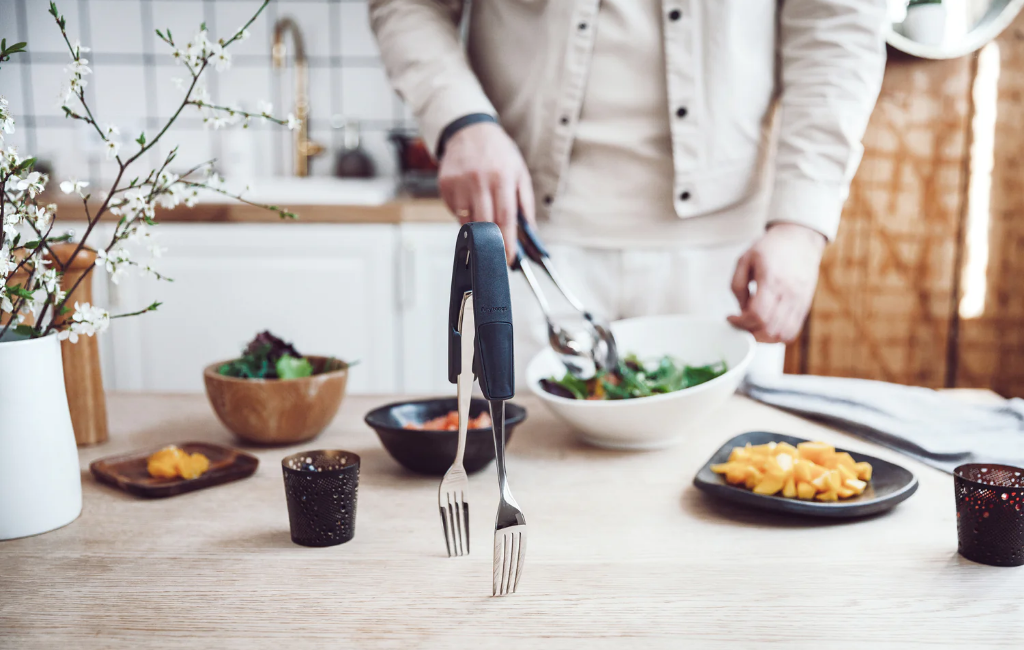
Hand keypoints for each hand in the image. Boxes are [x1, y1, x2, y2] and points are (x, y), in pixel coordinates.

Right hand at [438, 121, 534, 263]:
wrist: (470, 130)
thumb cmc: (498, 153)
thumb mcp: (519, 172)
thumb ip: (525, 202)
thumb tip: (530, 230)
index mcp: (502, 177)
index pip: (505, 217)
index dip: (507, 241)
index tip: (509, 258)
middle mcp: (479, 179)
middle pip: (485, 222)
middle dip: (492, 241)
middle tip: (497, 251)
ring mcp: (459, 182)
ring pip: (467, 220)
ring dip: (477, 227)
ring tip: (484, 216)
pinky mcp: (445, 184)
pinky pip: (454, 211)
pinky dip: (463, 214)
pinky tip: (470, 201)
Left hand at [727, 223, 825, 343]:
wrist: (800, 239)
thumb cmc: (771, 247)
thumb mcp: (744, 259)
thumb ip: (737, 285)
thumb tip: (741, 310)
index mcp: (771, 279)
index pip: (757, 314)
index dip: (741, 322)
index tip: (731, 317)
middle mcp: (788, 293)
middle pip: (769, 329)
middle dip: (749, 332)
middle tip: (740, 324)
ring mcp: (799, 301)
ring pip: (782, 334)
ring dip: (763, 338)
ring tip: (752, 327)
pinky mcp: (804, 306)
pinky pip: (792, 331)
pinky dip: (777, 336)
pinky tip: (766, 326)